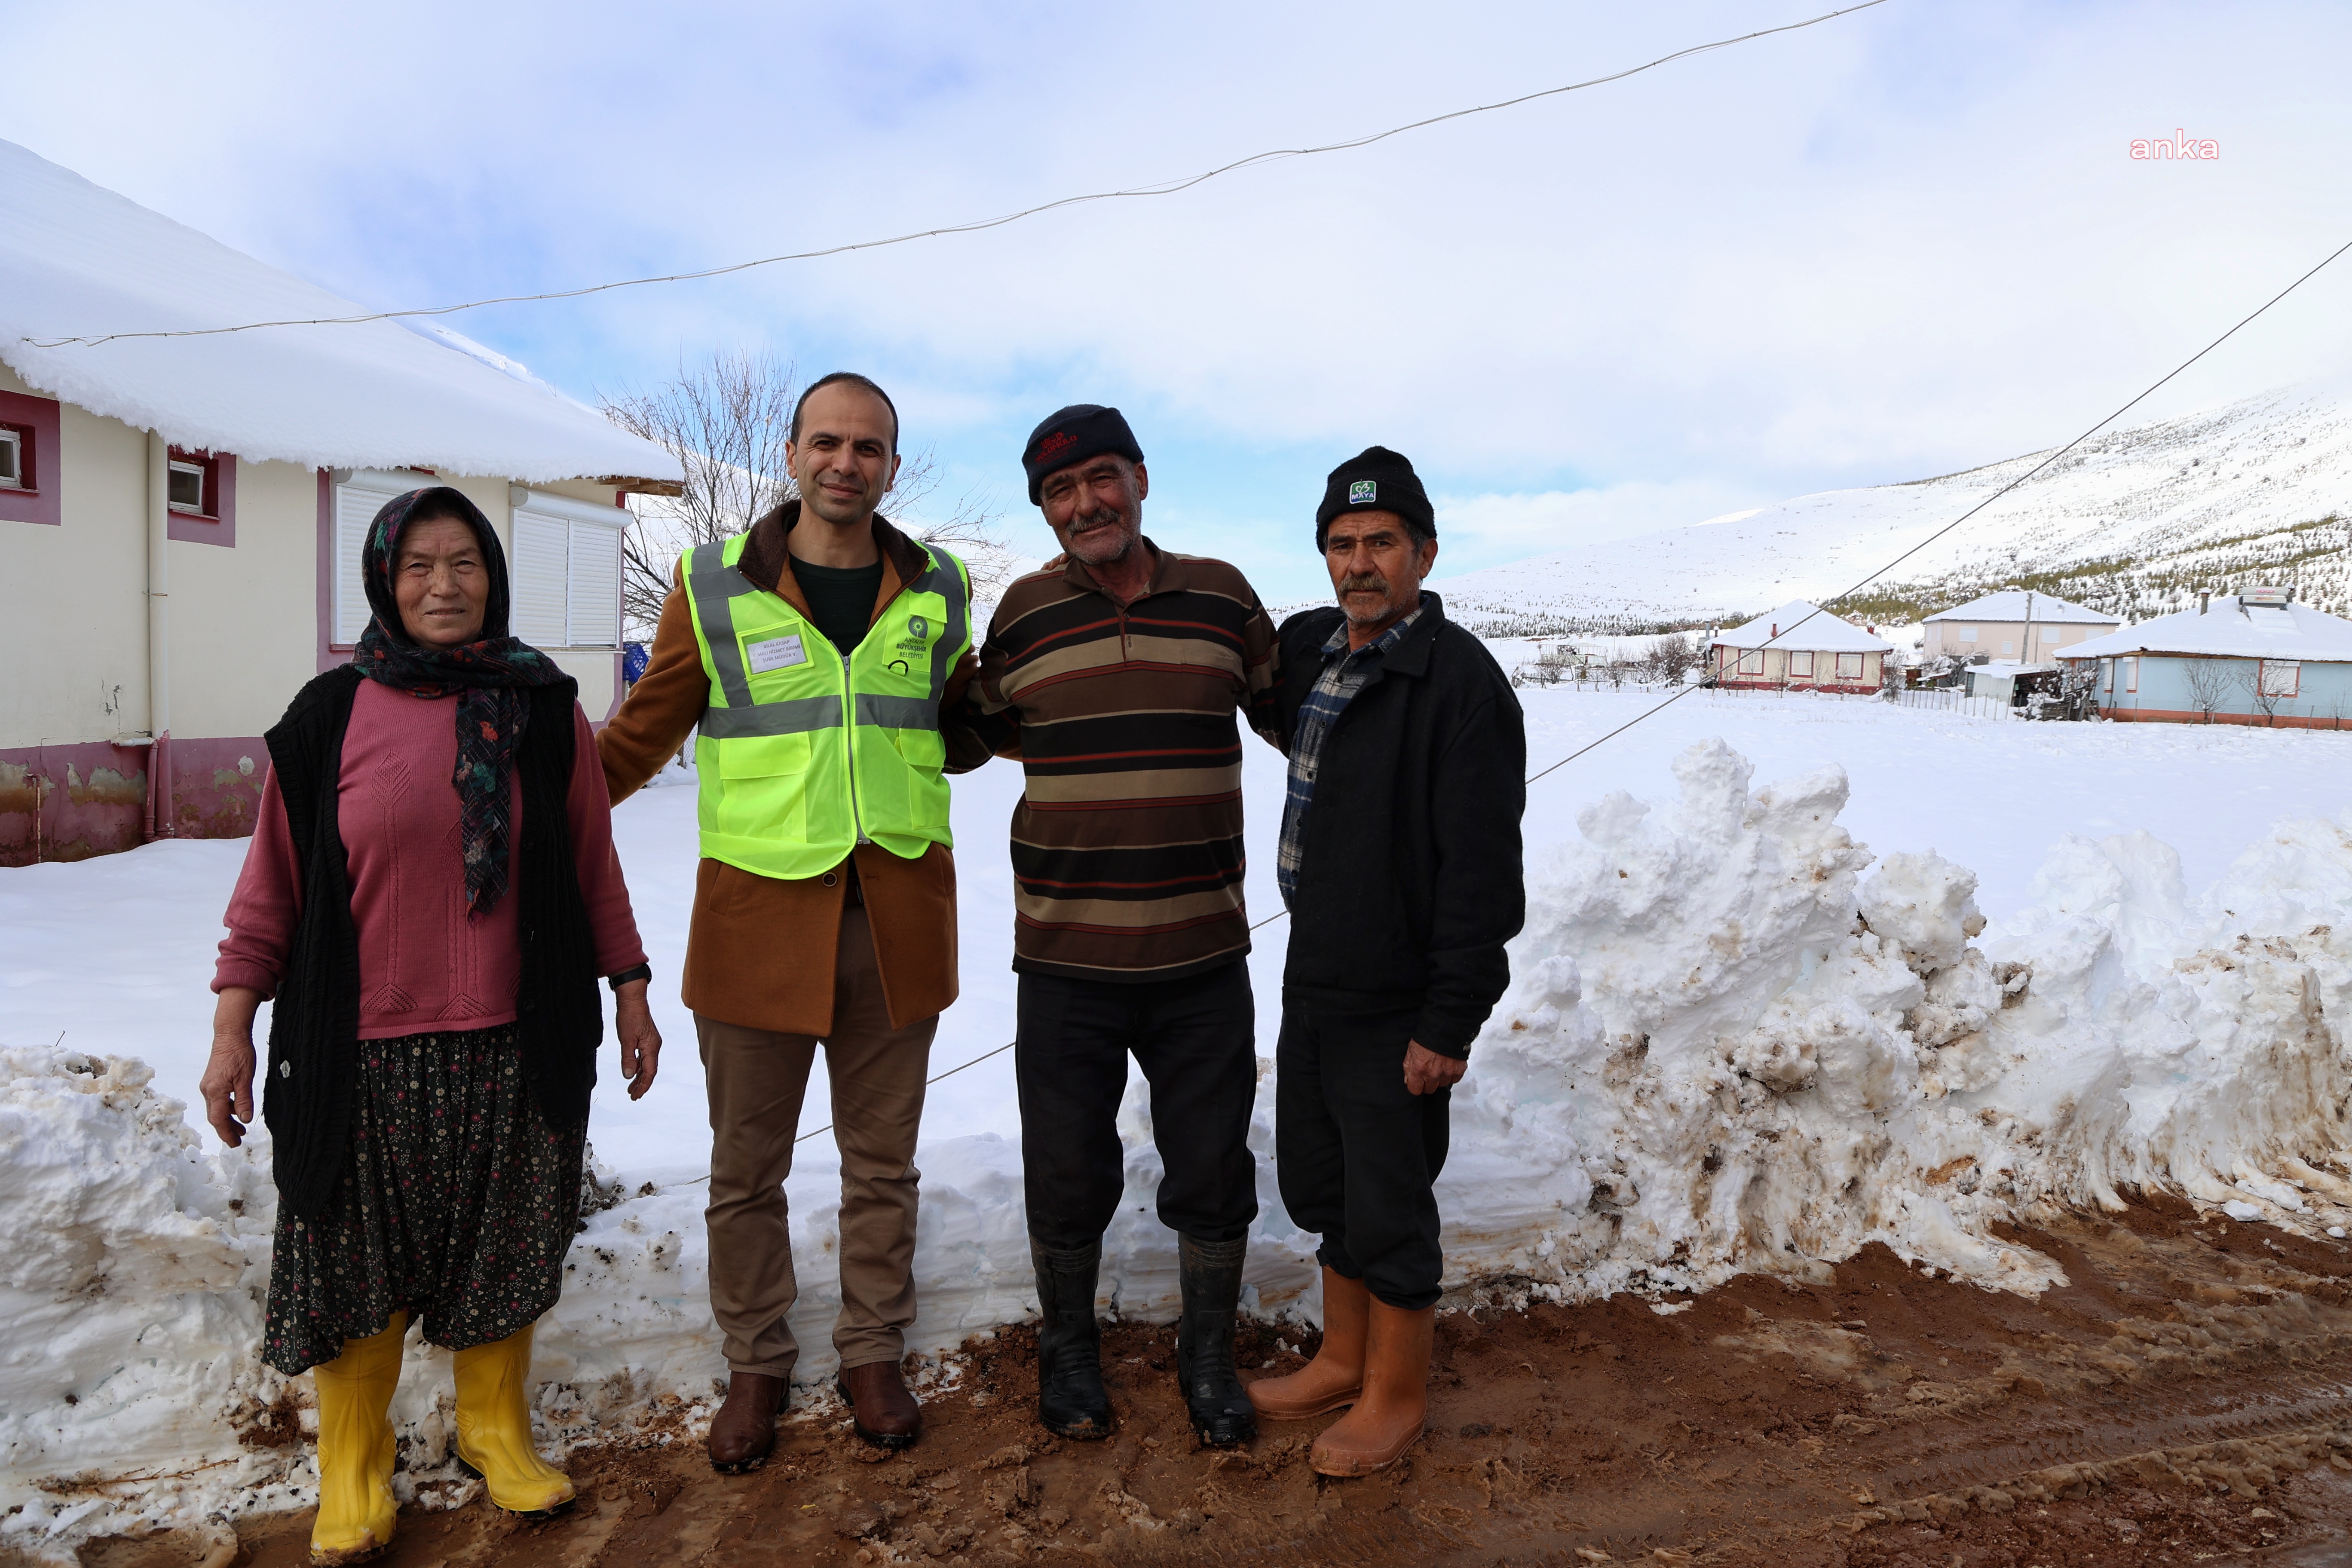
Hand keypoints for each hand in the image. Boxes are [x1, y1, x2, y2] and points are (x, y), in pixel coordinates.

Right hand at [202, 987, 263, 1145]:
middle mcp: (207, 1090)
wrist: (230, 1034)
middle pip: (216, 1116)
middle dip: (227, 1129)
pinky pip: (217, 1100)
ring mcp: (208, 1085)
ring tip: (241, 1127)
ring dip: (228, 1119)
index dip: (226, 1134)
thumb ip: (244, 1100)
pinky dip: (227, 1108)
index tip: (235, 1144)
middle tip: (239, 1139)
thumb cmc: (238, 1053)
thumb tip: (244, 1119)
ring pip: (216, 1108)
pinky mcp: (212, 1080)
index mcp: (215, 1091)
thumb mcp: (246, 1078)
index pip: (218, 1120)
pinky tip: (237, 1109)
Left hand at [614, 979, 661, 1099]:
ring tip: (631, 1087)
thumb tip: (628, 1075)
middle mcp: (654, 1046)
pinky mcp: (647, 1039)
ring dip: (639, 1076)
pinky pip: (644, 1057)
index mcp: (651, 1048)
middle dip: (641, 1084)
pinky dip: (638, 1066)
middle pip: (649, 1070)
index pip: (649, 1072)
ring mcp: (651, 1043)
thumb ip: (628, 1059)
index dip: (643, 1085)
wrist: (633, 1001)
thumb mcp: (626, 1040)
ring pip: (647, 1064)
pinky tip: (633, 1071)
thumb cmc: (630, 1017)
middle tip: (633, 1095)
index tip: (636, 1095)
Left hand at [1402, 1041, 1465, 1095]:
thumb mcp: (1411, 1051)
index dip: (1416, 1086)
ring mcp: (1447, 1073)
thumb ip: (1409, 1068)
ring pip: (1442, 1084)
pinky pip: (1454, 1079)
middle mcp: (1433, 1074)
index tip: (1417, 1082)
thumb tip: (1409, 1080)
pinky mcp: (1458, 1070)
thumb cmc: (1427, 1037)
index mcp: (1419, 1070)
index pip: (1415, 1090)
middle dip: (1428, 1082)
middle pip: (1430, 1089)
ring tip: (1439, 1065)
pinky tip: (1448, 1065)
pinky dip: (1452, 1074)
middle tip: (1429, 1071)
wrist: (1445, 1027)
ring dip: (1440, 1078)